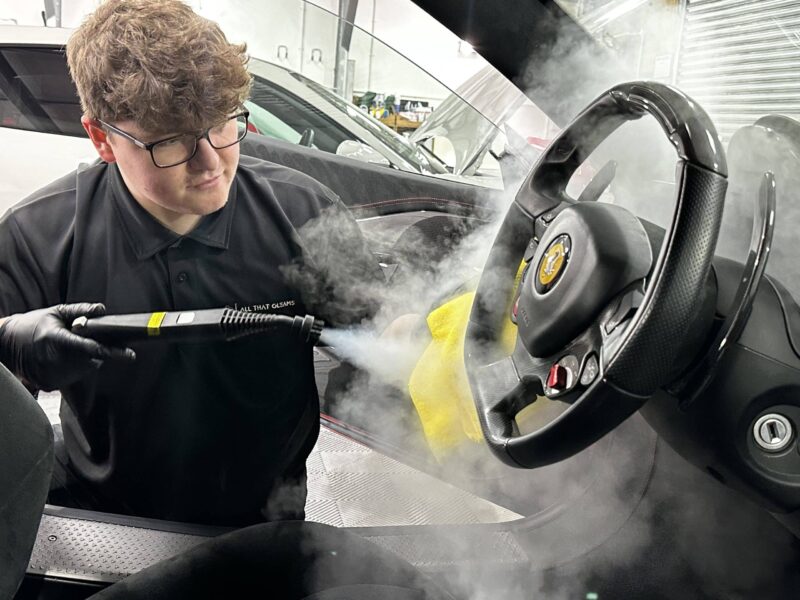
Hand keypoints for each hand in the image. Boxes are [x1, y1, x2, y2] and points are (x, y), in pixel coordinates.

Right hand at [0, 303, 134, 390]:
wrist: (6, 344)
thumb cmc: (34, 324)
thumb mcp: (56, 312)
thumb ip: (80, 310)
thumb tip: (102, 309)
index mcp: (55, 338)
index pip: (89, 347)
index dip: (112, 351)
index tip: (130, 355)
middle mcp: (53, 358)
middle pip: (92, 360)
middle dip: (97, 351)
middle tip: (86, 342)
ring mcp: (51, 374)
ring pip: (86, 369)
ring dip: (87, 360)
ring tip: (70, 349)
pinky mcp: (50, 384)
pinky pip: (75, 377)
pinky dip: (76, 368)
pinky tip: (64, 359)